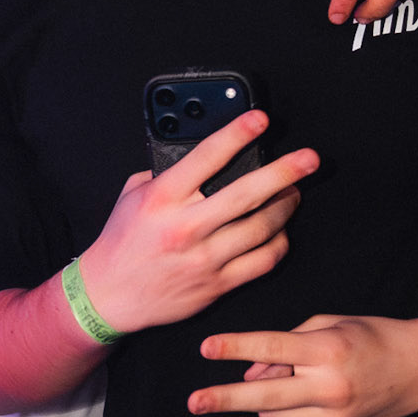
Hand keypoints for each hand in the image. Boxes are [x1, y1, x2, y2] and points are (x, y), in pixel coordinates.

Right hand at [79, 110, 317, 335]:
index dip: (238, 134)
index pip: (206, 157)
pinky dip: (278, 243)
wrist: (108, 296)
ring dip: (285, 206)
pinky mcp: (216, 285)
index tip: (261, 120)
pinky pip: (261, 262)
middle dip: (284, 172)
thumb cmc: (122, 242)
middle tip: (309, 159)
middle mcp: (185, 227)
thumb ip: (165, 174)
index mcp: (162, 199)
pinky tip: (280, 231)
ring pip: (261, 228)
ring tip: (293, 192)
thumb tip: (204, 154)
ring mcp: (203, 259)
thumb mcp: (133, 196)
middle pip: (247, 193)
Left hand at [189, 311, 417, 416]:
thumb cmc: (372, 336)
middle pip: (265, 392)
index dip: (237, 347)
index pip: (272, 347)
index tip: (206, 349)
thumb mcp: (331, 324)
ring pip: (272, 414)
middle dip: (226, 397)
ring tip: (290, 381)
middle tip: (194, 402)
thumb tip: (250, 371)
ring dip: (263, 399)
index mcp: (327, 350)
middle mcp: (328, 385)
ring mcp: (332, 415)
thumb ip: (287, 343)